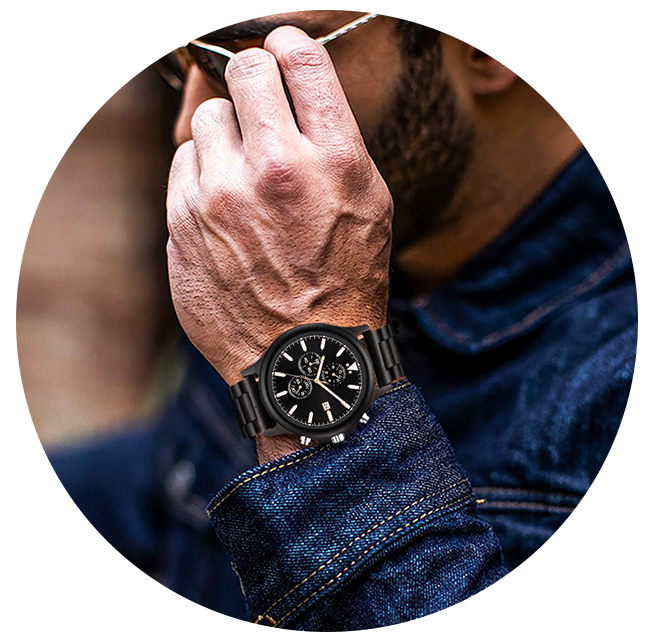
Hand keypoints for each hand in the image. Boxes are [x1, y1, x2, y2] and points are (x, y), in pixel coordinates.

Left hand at [167, 26, 392, 422]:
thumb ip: (335, 144)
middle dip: (253, 80)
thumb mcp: (370, 208)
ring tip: (244, 175)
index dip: (289, 46)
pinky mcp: (182, 222)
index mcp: (334, 161)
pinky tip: (223, 205)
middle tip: (260, 105)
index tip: (282, 51)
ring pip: (207, 119)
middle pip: (245, 73)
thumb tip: (295, 96)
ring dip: (226, 135)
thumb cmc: (345, 283)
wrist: (302, 358)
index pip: (300, 60)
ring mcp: (221, 196)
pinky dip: (201, 173)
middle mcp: (275, 169)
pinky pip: (183, 163)